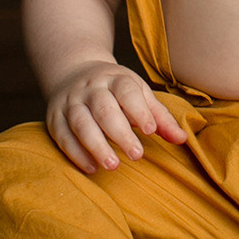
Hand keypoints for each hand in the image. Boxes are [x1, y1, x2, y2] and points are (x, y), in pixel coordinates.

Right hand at [47, 63, 186, 174]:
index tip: (150, 131)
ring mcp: (71, 102)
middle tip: (136, 155)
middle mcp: (91, 88)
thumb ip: (159, 117)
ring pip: (81, 123)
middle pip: (104, 109)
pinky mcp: (55, 117)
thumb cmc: (116, 90)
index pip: (127, 92)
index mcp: (115, 78)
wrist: (74, 72)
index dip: (139, 111)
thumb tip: (182, 139)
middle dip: (120, 133)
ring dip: (96, 145)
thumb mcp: (139, 94)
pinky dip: (75, 153)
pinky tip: (91, 167)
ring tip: (112, 165)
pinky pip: (62, 135)